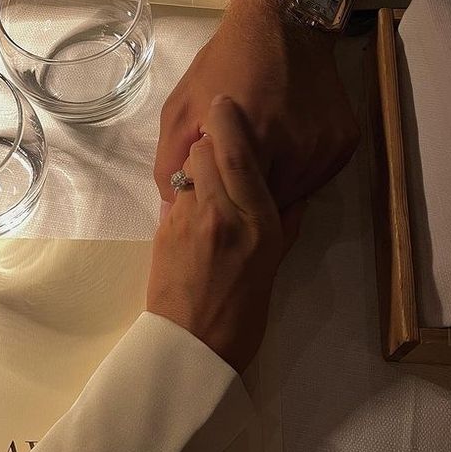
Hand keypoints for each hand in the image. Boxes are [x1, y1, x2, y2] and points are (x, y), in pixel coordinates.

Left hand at [147, 95, 301, 372]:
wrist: (192, 350)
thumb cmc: (243, 315)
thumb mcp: (274, 267)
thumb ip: (283, 224)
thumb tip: (288, 193)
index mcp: (256, 221)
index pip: (238, 152)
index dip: (228, 119)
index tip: (225, 101)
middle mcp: (221, 212)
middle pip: (206, 149)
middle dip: (211, 139)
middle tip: (219, 142)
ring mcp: (187, 220)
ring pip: (186, 168)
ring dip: (196, 162)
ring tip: (208, 177)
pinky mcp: (162, 230)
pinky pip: (175, 193)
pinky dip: (184, 189)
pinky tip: (192, 205)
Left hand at [154, 0, 358, 207]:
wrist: (284, 25)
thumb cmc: (224, 66)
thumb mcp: (181, 108)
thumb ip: (171, 163)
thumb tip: (171, 207)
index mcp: (255, 140)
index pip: (234, 204)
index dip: (220, 202)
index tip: (210, 193)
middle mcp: (297, 149)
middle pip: (266, 204)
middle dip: (246, 199)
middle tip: (232, 180)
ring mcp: (326, 148)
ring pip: (294, 195)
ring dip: (272, 189)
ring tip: (257, 165)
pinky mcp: (345, 144)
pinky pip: (316, 178)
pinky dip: (297, 175)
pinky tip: (282, 154)